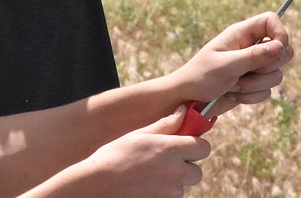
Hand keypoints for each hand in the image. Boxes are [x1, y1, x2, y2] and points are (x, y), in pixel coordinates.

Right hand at [68, 108, 210, 196]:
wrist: (97, 185)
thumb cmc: (113, 156)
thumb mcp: (138, 134)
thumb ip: (165, 124)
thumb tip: (183, 111)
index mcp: (171, 150)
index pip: (203, 147)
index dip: (195, 145)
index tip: (184, 143)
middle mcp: (175, 172)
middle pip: (197, 171)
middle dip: (186, 166)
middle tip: (166, 161)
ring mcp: (170, 192)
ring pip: (182, 186)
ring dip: (172, 181)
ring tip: (148, 173)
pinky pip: (171, 197)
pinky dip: (162, 192)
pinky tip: (145, 184)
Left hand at [161, 12, 292, 117]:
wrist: (188, 100)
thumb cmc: (201, 76)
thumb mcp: (226, 65)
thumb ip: (254, 56)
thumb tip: (280, 47)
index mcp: (241, 34)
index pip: (271, 20)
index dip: (280, 33)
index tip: (277, 50)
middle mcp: (250, 47)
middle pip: (283, 50)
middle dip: (268, 66)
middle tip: (246, 70)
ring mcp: (253, 67)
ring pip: (276, 74)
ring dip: (255, 85)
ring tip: (233, 85)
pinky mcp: (253, 85)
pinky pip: (268, 91)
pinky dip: (252, 96)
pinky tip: (234, 95)